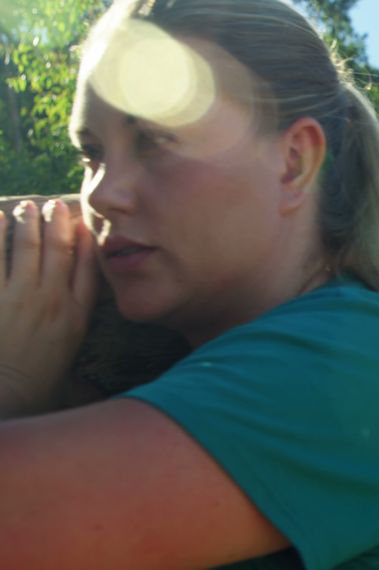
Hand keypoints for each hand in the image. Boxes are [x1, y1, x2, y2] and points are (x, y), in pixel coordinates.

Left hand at [0, 200, 97, 416]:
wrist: (6, 395)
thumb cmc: (36, 389)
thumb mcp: (69, 371)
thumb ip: (81, 356)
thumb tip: (94, 374)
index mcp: (77, 317)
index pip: (88, 269)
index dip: (87, 243)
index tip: (83, 225)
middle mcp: (53, 301)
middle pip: (60, 251)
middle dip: (57, 223)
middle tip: (53, 206)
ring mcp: (20, 298)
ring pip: (28, 247)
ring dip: (28, 223)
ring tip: (26, 209)